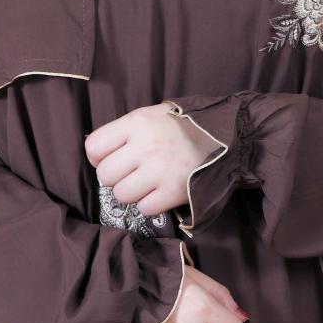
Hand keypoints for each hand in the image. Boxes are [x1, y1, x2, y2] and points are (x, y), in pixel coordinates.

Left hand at [84, 103, 221, 215]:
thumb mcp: (153, 115)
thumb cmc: (185, 126)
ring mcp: (160, 171)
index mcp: (136, 123)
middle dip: (115, 178)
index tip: (108, 160)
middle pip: (105, 175)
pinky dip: (149, 204)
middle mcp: (145, 146)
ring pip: (122, 194)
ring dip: (131, 193)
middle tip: (130, 174)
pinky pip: (144, 208)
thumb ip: (125, 131)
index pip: (94, 147)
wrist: (227, 137)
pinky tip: (158, 194)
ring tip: (145, 184)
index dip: (97, 158)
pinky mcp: (174, 192)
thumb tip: (99, 152)